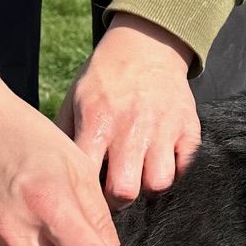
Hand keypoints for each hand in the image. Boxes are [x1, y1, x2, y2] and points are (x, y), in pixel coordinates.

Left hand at [58, 15, 200, 207]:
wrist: (146, 44)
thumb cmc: (105, 77)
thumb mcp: (75, 99)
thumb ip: (67, 136)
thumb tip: (57, 174)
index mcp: (97, 122)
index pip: (88, 177)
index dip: (86, 197)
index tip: (87, 198)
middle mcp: (131, 127)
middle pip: (126, 190)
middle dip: (118, 200)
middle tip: (115, 194)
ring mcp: (163, 129)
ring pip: (159, 183)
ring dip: (148, 186)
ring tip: (140, 178)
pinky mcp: (189, 128)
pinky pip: (186, 168)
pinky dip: (175, 172)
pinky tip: (161, 163)